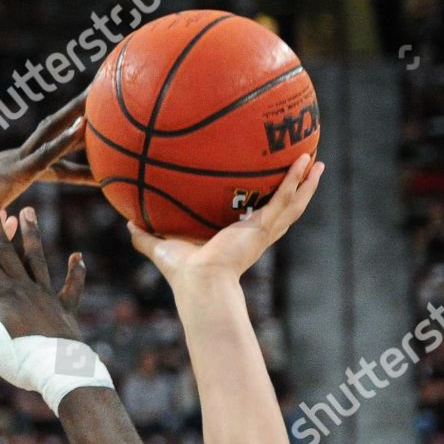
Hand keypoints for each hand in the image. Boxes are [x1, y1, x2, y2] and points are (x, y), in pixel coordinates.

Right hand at [0, 89, 94, 221]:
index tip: (100, 127)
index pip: (56, 151)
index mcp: (19, 169)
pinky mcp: (16, 173)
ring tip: (100, 94)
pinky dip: (64, 140)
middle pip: (57, 129)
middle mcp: (19, 158)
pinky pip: (45, 154)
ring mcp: (17, 162)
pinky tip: (83, 126)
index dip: (77, 139)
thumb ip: (5, 220)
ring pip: (53, 132)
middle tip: (105, 87)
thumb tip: (9, 226)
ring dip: (77, 112)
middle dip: (81, 110)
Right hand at [0, 195, 85, 344]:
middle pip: (6, 250)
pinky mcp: (64, 310)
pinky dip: (74, 272)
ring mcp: (46, 296)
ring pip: (37, 259)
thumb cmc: (16, 359)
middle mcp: (25, 287)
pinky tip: (77, 257)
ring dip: (31, 235)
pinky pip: (70, 287)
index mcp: (2, 292)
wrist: (58, 373)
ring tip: (28, 211)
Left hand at [128, 154, 322, 291]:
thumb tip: (127, 223)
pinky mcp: (263, 227)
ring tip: (316, 161)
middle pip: (284, 209)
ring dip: (306, 182)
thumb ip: (146, 236)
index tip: (271, 189)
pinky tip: (306, 162)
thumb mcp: (162, 246)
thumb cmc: (183, 273)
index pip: (258, 219)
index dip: (268, 205)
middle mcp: (256, 235)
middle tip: (307, 169)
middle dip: (296, 191)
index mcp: (240, 239)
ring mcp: (263, 231)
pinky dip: (297, 181)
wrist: (198, 282)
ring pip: (292, 203)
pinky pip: (285, 198)